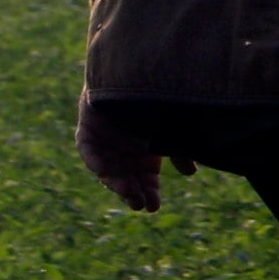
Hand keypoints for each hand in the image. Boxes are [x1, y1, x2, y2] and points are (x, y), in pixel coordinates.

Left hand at [77, 95, 189, 209]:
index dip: (149, 194)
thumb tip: (190, 173)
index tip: (153, 207)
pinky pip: (89, 152)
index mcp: (144, 155)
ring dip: (116, 184)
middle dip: (134, 194)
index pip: (145, 182)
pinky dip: (95, 162)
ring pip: (108, 172)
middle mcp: (124, 154)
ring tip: (128, 192)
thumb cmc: (158, 101)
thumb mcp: (172, 129)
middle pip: (127, 181)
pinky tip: (105, 172)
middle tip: (140, 204)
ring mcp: (105, 145)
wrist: (136, 73)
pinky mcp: (88, 132)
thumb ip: (179, 151)